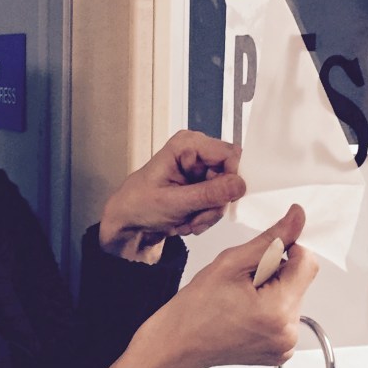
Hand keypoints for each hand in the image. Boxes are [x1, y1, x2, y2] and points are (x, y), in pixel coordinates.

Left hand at [99, 130, 244, 261]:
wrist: (129, 221)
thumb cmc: (138, 204)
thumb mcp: (173, 202)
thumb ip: (207, 194)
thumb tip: (238, 185)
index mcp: (187, 145)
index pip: (229, 154)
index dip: (231, 178)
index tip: (221, 200)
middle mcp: (197, 154)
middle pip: (230, 176)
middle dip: (215, 203)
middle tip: (195, 217)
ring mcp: (201, 170)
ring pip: (226, 194)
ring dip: (208, 214)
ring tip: (186, 220)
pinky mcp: (203, 186)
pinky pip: (219, 203)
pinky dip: (205, 216)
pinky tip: (187, 220)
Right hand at [133, 205, 319, 367]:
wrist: (178, 344)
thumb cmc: (195, 309)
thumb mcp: (231, 263)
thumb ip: (271, 239)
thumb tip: (297, 218)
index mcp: (278, 311)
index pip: (308, 263)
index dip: (288, 250)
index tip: (264, 252)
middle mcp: (287, 333)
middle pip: (300, 281)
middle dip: (276, 272)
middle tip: (242, 281)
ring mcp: (285, 346)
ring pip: (292, 296)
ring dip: (273, 289)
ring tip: (241, 298)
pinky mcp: (280, 350)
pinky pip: (285, 315)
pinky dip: (270, 307)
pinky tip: (245, 311)